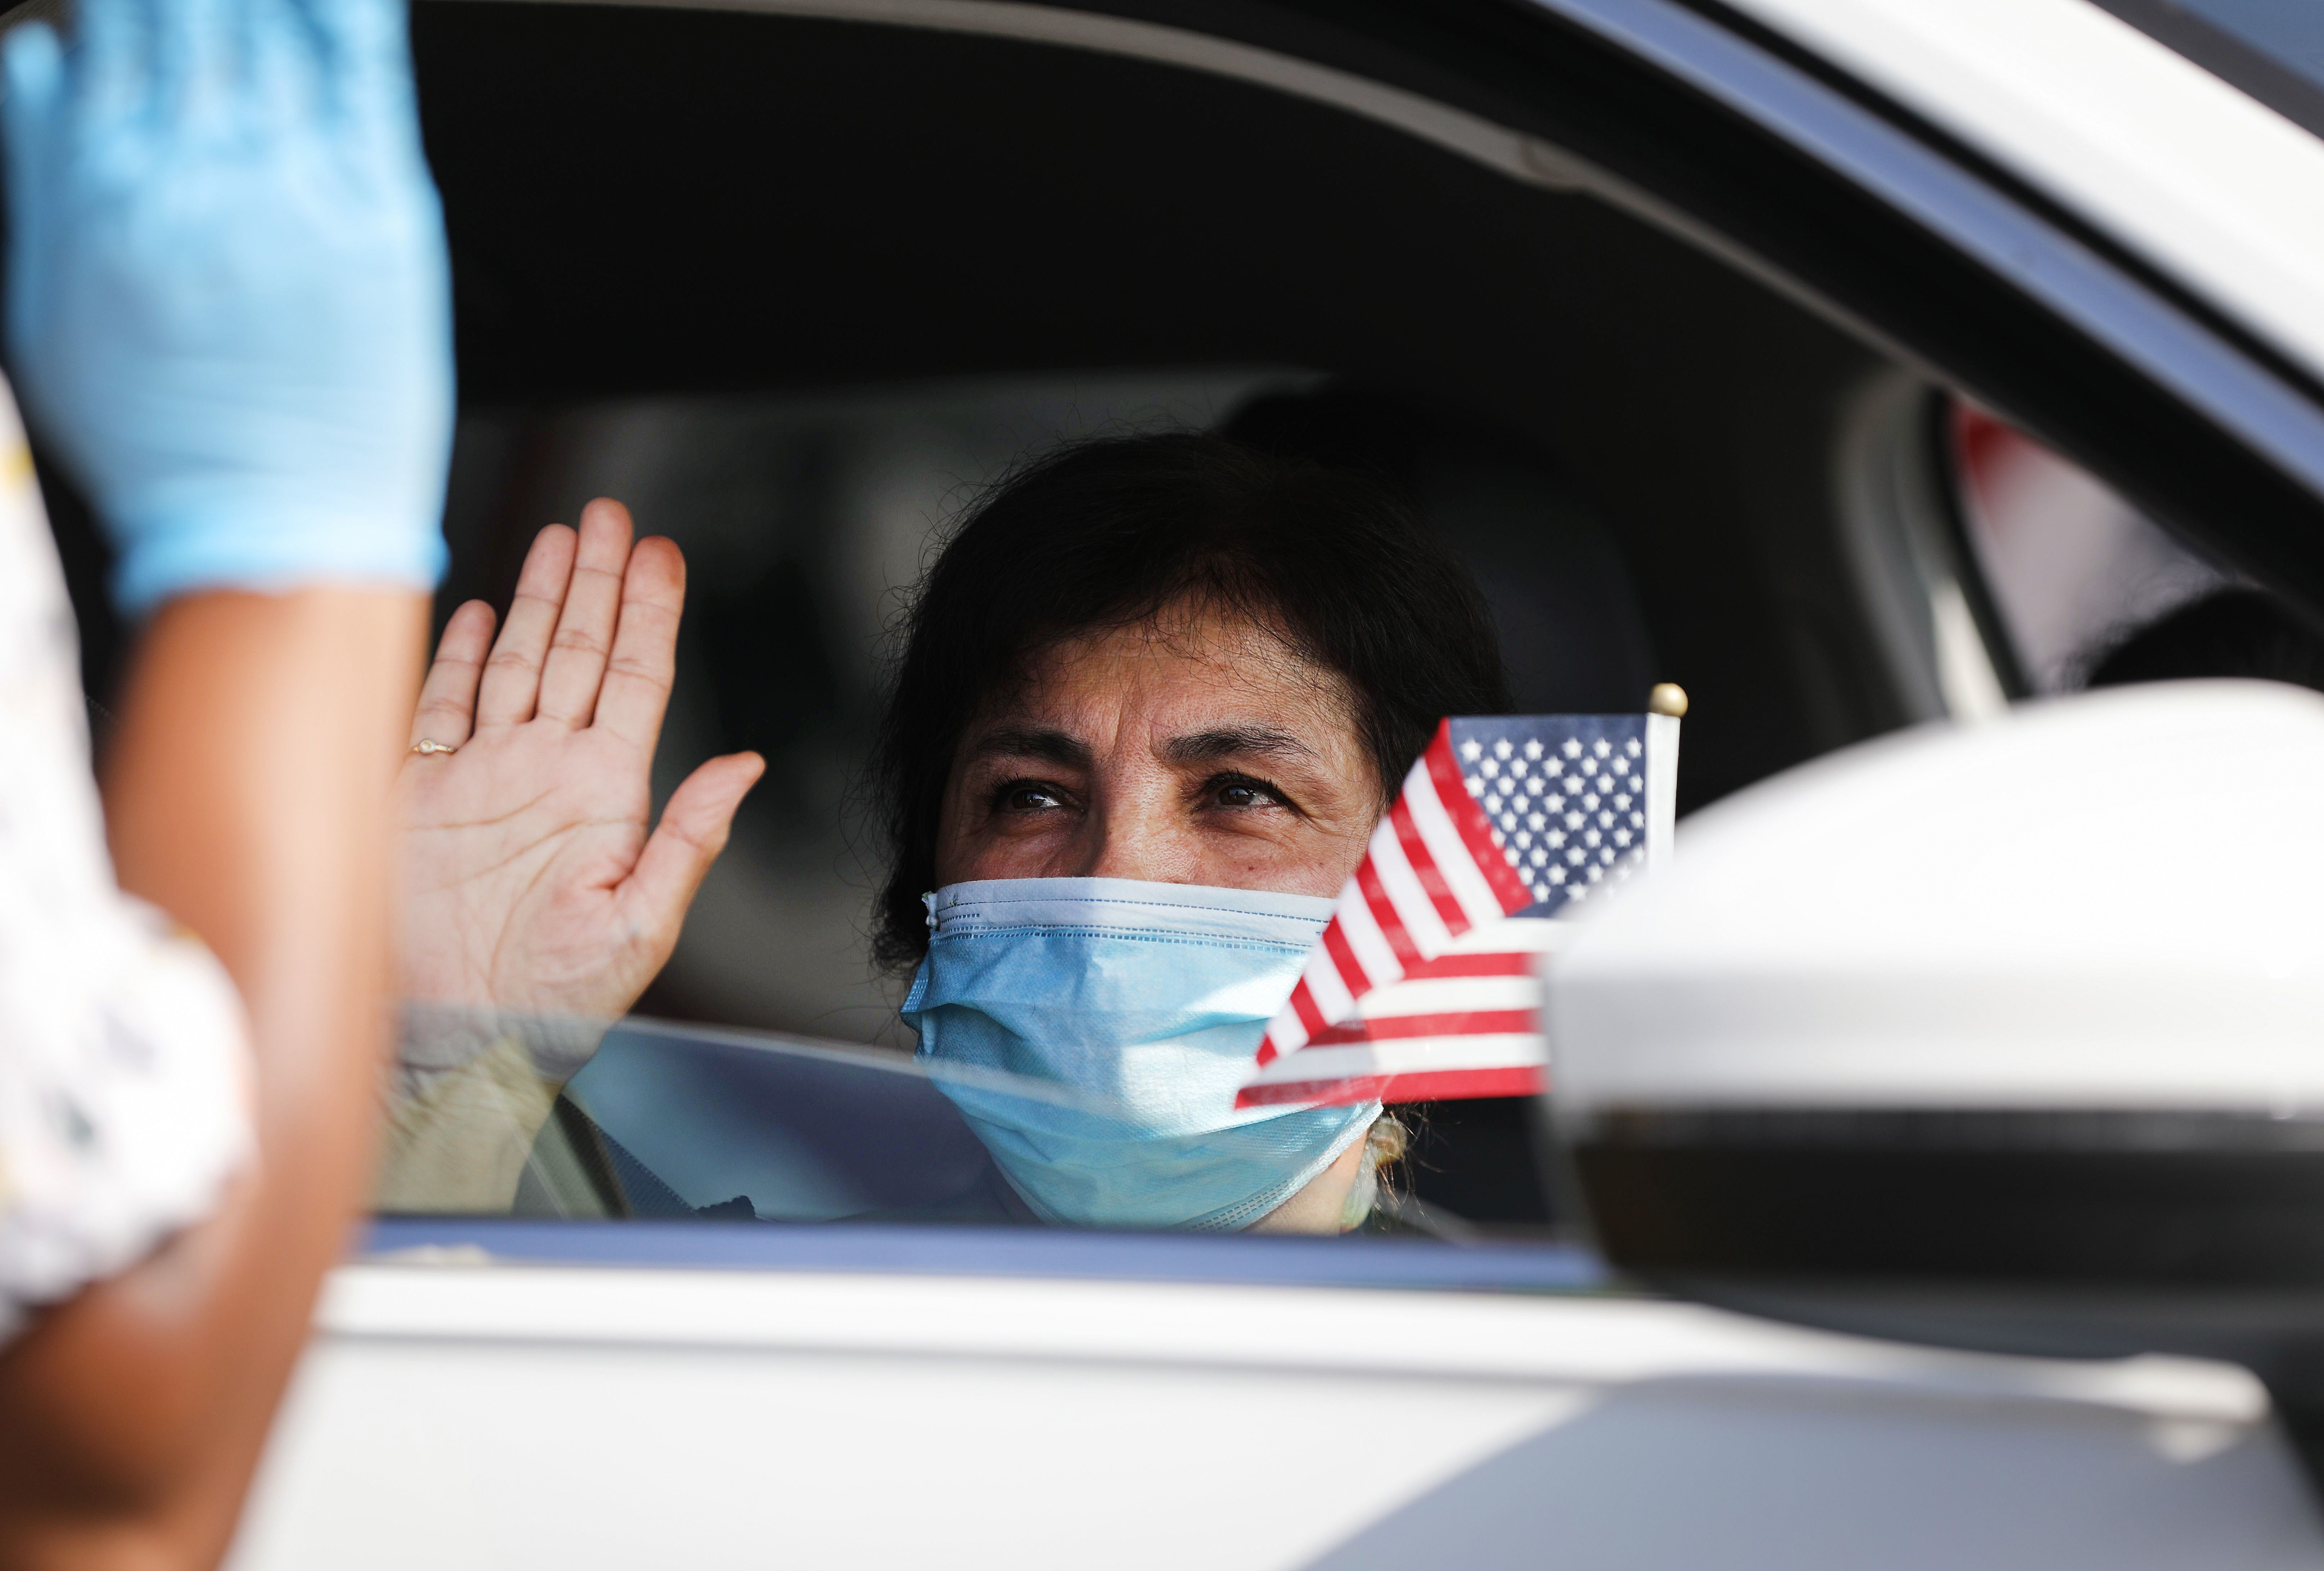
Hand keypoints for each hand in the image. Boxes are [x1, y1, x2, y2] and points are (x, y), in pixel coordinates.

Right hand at [4, 0, 452, 615]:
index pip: (119, 32)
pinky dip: (355, 22)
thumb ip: (44, 172)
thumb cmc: (166, 439)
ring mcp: (295, 192)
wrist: (269, 529)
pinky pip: (367, 87)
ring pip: (278, 35)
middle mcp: (198, 172)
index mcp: (112, 184)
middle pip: (198, 21)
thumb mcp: (49, 309)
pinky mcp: (382, 223)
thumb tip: (38, 61)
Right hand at [397, 500, 762, 1023]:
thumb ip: (690, 840)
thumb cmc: (548, 1006)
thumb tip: (746, 765)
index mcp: (605, 797)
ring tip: (559, 536)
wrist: (451, 1043)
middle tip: (611, 514)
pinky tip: (474, 609)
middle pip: (580, 651)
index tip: (663, 553)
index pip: (636, 680)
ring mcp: (483, 776)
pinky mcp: (420, 792)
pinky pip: (442, 705)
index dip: (650, 613)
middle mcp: (547, 773)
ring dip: (538, 597)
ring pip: (515, 660)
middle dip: (597, 580)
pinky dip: (455, 654)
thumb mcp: (638, 928)